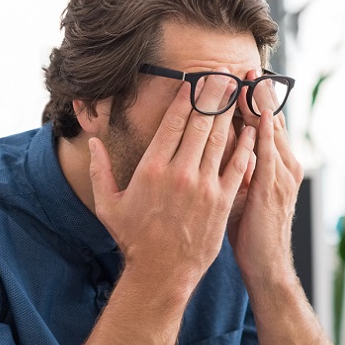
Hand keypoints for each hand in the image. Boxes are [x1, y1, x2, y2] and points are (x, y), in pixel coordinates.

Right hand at [89, 77, 255, 292]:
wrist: (161, 272)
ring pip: (221, 139)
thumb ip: (99, 170)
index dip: (186, 97)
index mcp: (152, 169)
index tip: (195, 80)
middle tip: (223, 72)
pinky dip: (246, 145)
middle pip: (201, 123)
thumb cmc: (133, 239)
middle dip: (213, 94)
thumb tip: (93, 142)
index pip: (173, 122)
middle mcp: (179, 172)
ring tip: (238, 90)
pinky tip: (252, 128)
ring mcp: (204, 186)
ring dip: (231, 111)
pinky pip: (238, 165)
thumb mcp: (108, 204)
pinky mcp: (222, 201)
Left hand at [226, 70, 302, 288]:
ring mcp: (281, 175)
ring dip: (259, 104)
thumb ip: (236, 168)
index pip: (263, 123)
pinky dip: (261, 132)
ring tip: (248, 77)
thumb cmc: (251, 232)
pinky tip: (254, 114)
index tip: (238, 76)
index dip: (252, 99)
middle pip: (270, 119)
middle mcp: (284, 164)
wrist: (266, 266)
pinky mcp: (272, 188)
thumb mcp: (243, 194)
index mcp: (276, 165)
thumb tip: (216, 148)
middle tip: (244, 65)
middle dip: (257, 92)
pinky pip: (266, 153)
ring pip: (270, 130)